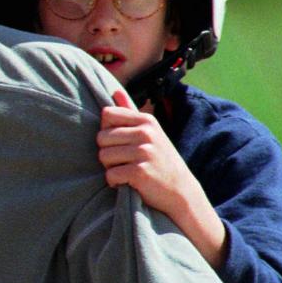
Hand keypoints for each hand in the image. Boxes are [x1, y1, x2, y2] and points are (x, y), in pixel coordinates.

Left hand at [98, 91, 226, 266]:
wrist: (180, 192)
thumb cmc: (159, 160)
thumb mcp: (150, 132)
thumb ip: (130, 112)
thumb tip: (114, 90)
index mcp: (146, 121)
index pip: (107, 115)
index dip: (107, 131)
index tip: (120, 142)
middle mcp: (146, 133)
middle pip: (101, 138)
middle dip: (107, 153)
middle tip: (125, 161)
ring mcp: (144, 152)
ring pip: (103, 157)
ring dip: (111, 168)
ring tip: (128, 171)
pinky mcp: (140, 172)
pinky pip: (110, 175)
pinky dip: (115, 183)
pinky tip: (129, 183)